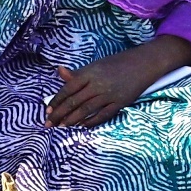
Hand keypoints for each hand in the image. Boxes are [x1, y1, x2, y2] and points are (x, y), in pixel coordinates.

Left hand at [46, 40, 190, 127]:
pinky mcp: (120, 103)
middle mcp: (98, 84)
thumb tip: (59, 72)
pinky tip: (82, 126)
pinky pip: (103, 115)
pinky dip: (92, 121)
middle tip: (49, 124)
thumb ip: (77, 74)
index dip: (57, 100)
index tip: (48, 110)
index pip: (68, 89)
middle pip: (75, 101)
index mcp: (89, 73)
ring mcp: (109, 95)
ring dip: (72, 120)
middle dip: (60, 114)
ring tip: (62, 126)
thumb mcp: (95, 65)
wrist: (142, 64)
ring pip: (86, 110)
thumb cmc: (116, 63)